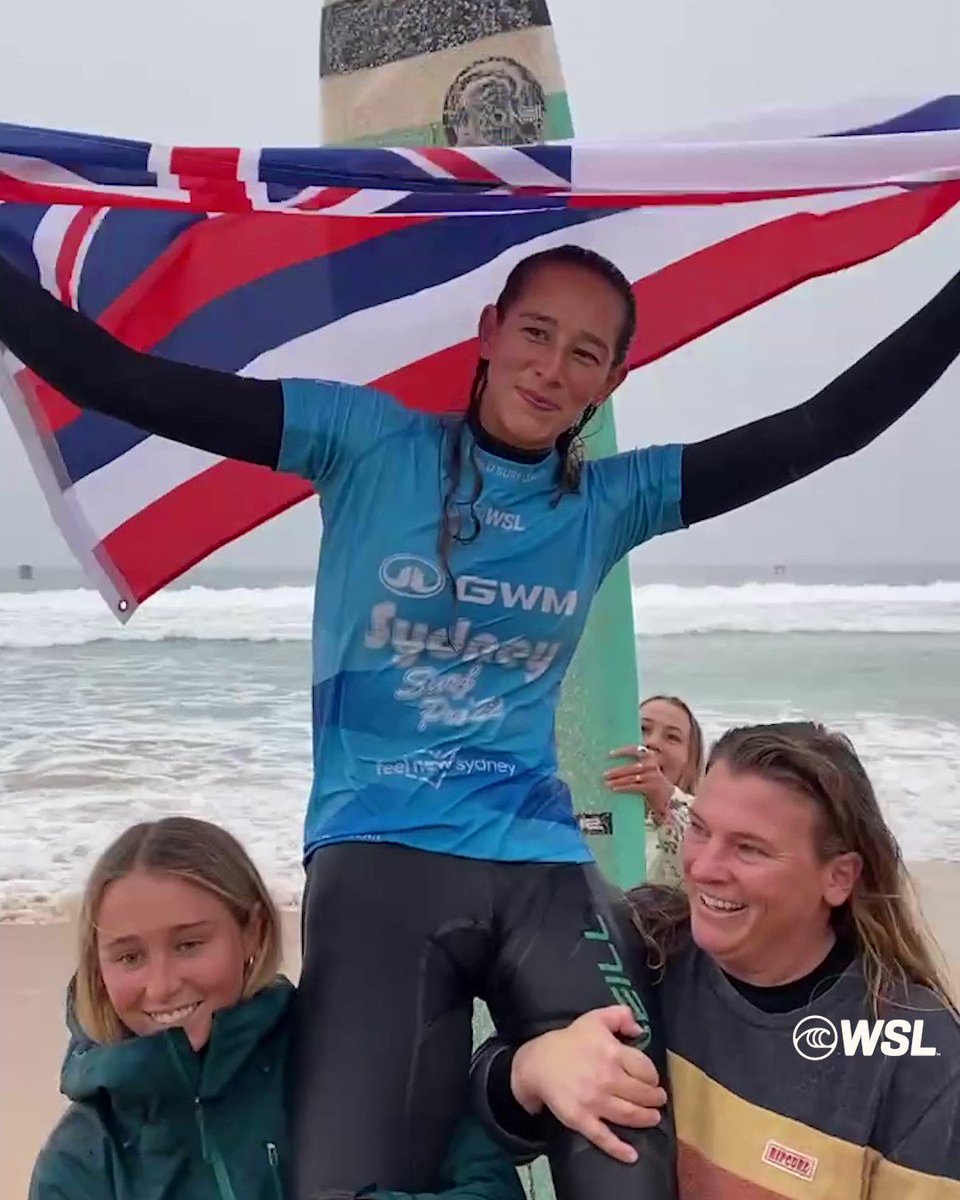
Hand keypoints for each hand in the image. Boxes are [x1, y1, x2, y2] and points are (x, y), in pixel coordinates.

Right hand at [510, 1007, 666, 1164]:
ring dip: (646, 1119)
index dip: (653, 1076)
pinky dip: (619, 1149)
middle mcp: (607, 1078)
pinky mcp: (581, 1119)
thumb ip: (620, 1015)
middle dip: (654, 1099)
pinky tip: (632, 1156)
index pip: (645, 1069)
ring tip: (653, 1118)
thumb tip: (640, 1029)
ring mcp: (594, 1101)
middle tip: (658, 1100)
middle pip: (641, 1094)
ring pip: (629, 1115)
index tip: (653, 1080)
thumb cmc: (568, 1040)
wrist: (537, 1063)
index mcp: (612, 1053)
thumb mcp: (594, 1018)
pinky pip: (603, 1137)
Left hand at [604, 747, 673, 820]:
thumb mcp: (645, 769)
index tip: (609, 754)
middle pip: (630, 767)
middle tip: (604, 774)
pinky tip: (614, 789)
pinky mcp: (651, 787)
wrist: (668, 797)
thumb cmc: (652, 781)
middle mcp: (652, 764)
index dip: (622, 751)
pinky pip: (634, 786)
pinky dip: (623, 787)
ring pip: (630, 777)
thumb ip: (634, 764)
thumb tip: (613, 762)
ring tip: (606, 783)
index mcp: (650, 756)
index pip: (635, 749)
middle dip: (615, 771)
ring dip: (616, 780)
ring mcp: (652, 776)